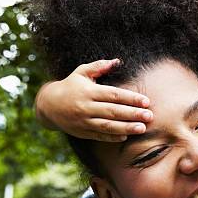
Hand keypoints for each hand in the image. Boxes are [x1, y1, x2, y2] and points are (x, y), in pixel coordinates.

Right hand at [35, 59, 152, 141]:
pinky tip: (126, 136)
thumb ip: (99, 66)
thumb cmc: (70, 85)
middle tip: (149, 116)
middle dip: (133, 114)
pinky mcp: (82, 132)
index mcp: (89, 92)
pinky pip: (99, 136)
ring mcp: (84, 121)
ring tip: (142, 128)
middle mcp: (86, 107)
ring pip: (108, 126)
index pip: (114, 95)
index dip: (131, 98)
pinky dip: (112, 137)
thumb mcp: (81, 72)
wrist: (48, 105)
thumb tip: (117, 61)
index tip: (146, 101)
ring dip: (126, 128)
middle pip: (113, 111)